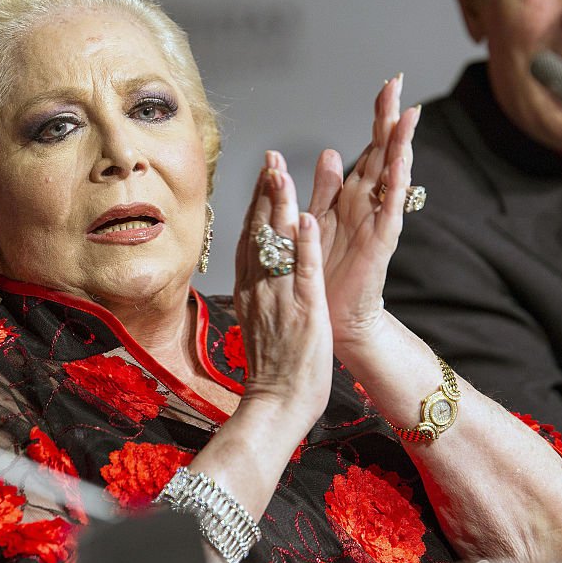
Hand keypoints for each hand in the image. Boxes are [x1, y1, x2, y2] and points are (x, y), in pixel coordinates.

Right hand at [233, 150, 332, 426]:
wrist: (274, 404)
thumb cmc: (272, 369)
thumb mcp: (258, 322)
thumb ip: (258, 291)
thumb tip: (255, 271)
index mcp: (251, 290)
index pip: (251, 237)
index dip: (256, 203)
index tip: (263, 174)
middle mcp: (260, 288)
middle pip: (259, 232)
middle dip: (265, 192)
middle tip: (270, 158)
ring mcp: (280, 299)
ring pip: (278, 245)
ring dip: (280, 206)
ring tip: (282, 171)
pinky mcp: (303, 312)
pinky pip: (304, 273)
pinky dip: (307, 245)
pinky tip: (310, 219)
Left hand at [307, 74, 420, 350]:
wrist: (332, 315)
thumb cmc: (325, 270)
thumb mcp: (320, 219)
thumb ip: (325, 187)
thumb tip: (330, 152)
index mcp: (352, 196)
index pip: (369, 147)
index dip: (379, 117)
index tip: (387, 84)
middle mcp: (368, 203)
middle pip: (384, 152)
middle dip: (391, 118)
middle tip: (399, 82)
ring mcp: (377, 221)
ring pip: (391, 175)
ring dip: (399, 145)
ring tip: (408, 114)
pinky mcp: (380, 243)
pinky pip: (389, 209)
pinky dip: (394, 185)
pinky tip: (400, 163)